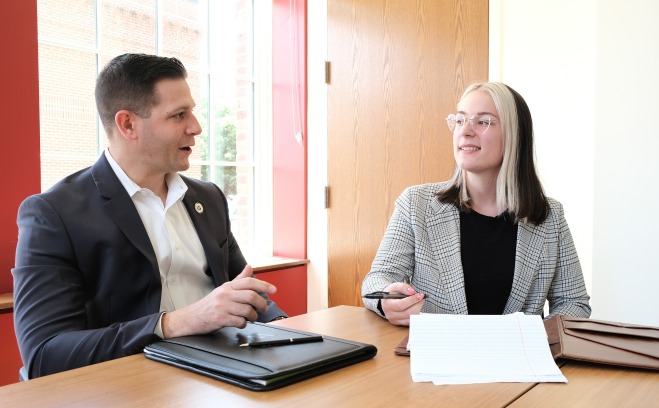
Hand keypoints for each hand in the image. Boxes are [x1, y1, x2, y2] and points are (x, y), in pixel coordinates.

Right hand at [161, 265, 276, 337]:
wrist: (189, 318)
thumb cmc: (208, 305)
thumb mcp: (223, 289)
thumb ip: (238, 280)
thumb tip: (250, 267)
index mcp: (227, 286)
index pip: (249, 282)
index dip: (264, 285)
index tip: (274, 290)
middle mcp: (225, 294)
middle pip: (251, 296)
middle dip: (262, 304)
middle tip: (264, 309)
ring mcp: (222, 306)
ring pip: (247, 310)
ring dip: (253, 316)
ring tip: (251, 318)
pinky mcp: (220, 318)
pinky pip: (240, 321)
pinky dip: (244, 324)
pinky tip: (241, 323)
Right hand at [380, 282, 426, 325]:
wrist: (387, 301)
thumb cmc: (391, 293)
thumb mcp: (395, 286)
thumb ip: (403, 287)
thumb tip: (412, 291)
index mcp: (388, 305)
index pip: (401, 305)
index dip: (412, 300)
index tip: (420, 295)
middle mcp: (390, 315)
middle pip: (408, 313)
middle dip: (417, 304)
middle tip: (421, 298)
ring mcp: (395, 320)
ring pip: (411, 318)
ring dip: (418, 309)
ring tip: (417, 302)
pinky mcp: (400, 323)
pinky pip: (411, 321)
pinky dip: (416, 314)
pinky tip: (415, 308)